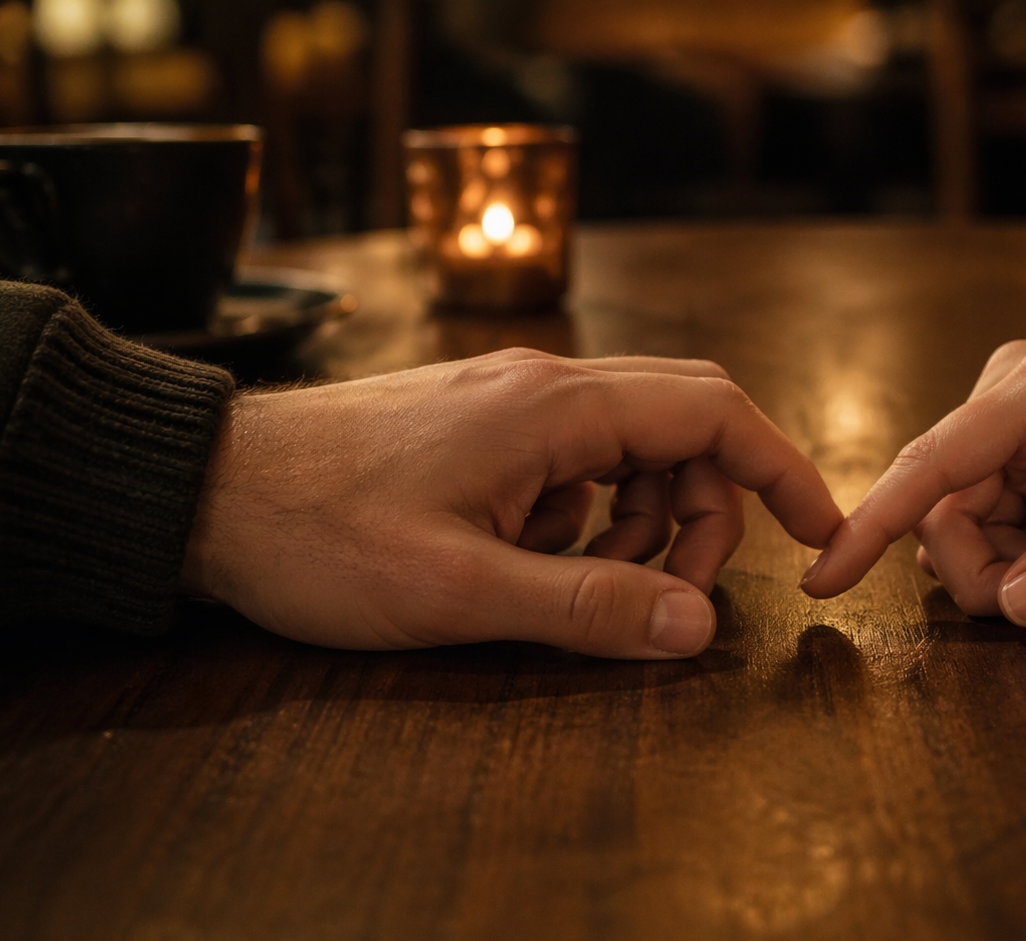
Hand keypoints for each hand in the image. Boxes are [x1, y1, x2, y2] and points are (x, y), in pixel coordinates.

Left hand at [180, 349, 842, 657]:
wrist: (203, 490)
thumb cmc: (317, 533)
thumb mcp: (457, 589)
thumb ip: (587, 606)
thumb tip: (699, 627)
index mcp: (554, 407)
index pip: (714, 412)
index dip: (783, 470)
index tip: (823, 534)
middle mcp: (544, 386)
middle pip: (684, 424)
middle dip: (711, 508)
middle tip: (680, 594)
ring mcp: (509, 402)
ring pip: (632, 447)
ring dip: (644, 521)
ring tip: (591, 587)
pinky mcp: (481, 427)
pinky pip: (575, 464)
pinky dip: (587, 518)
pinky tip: (532, 563)